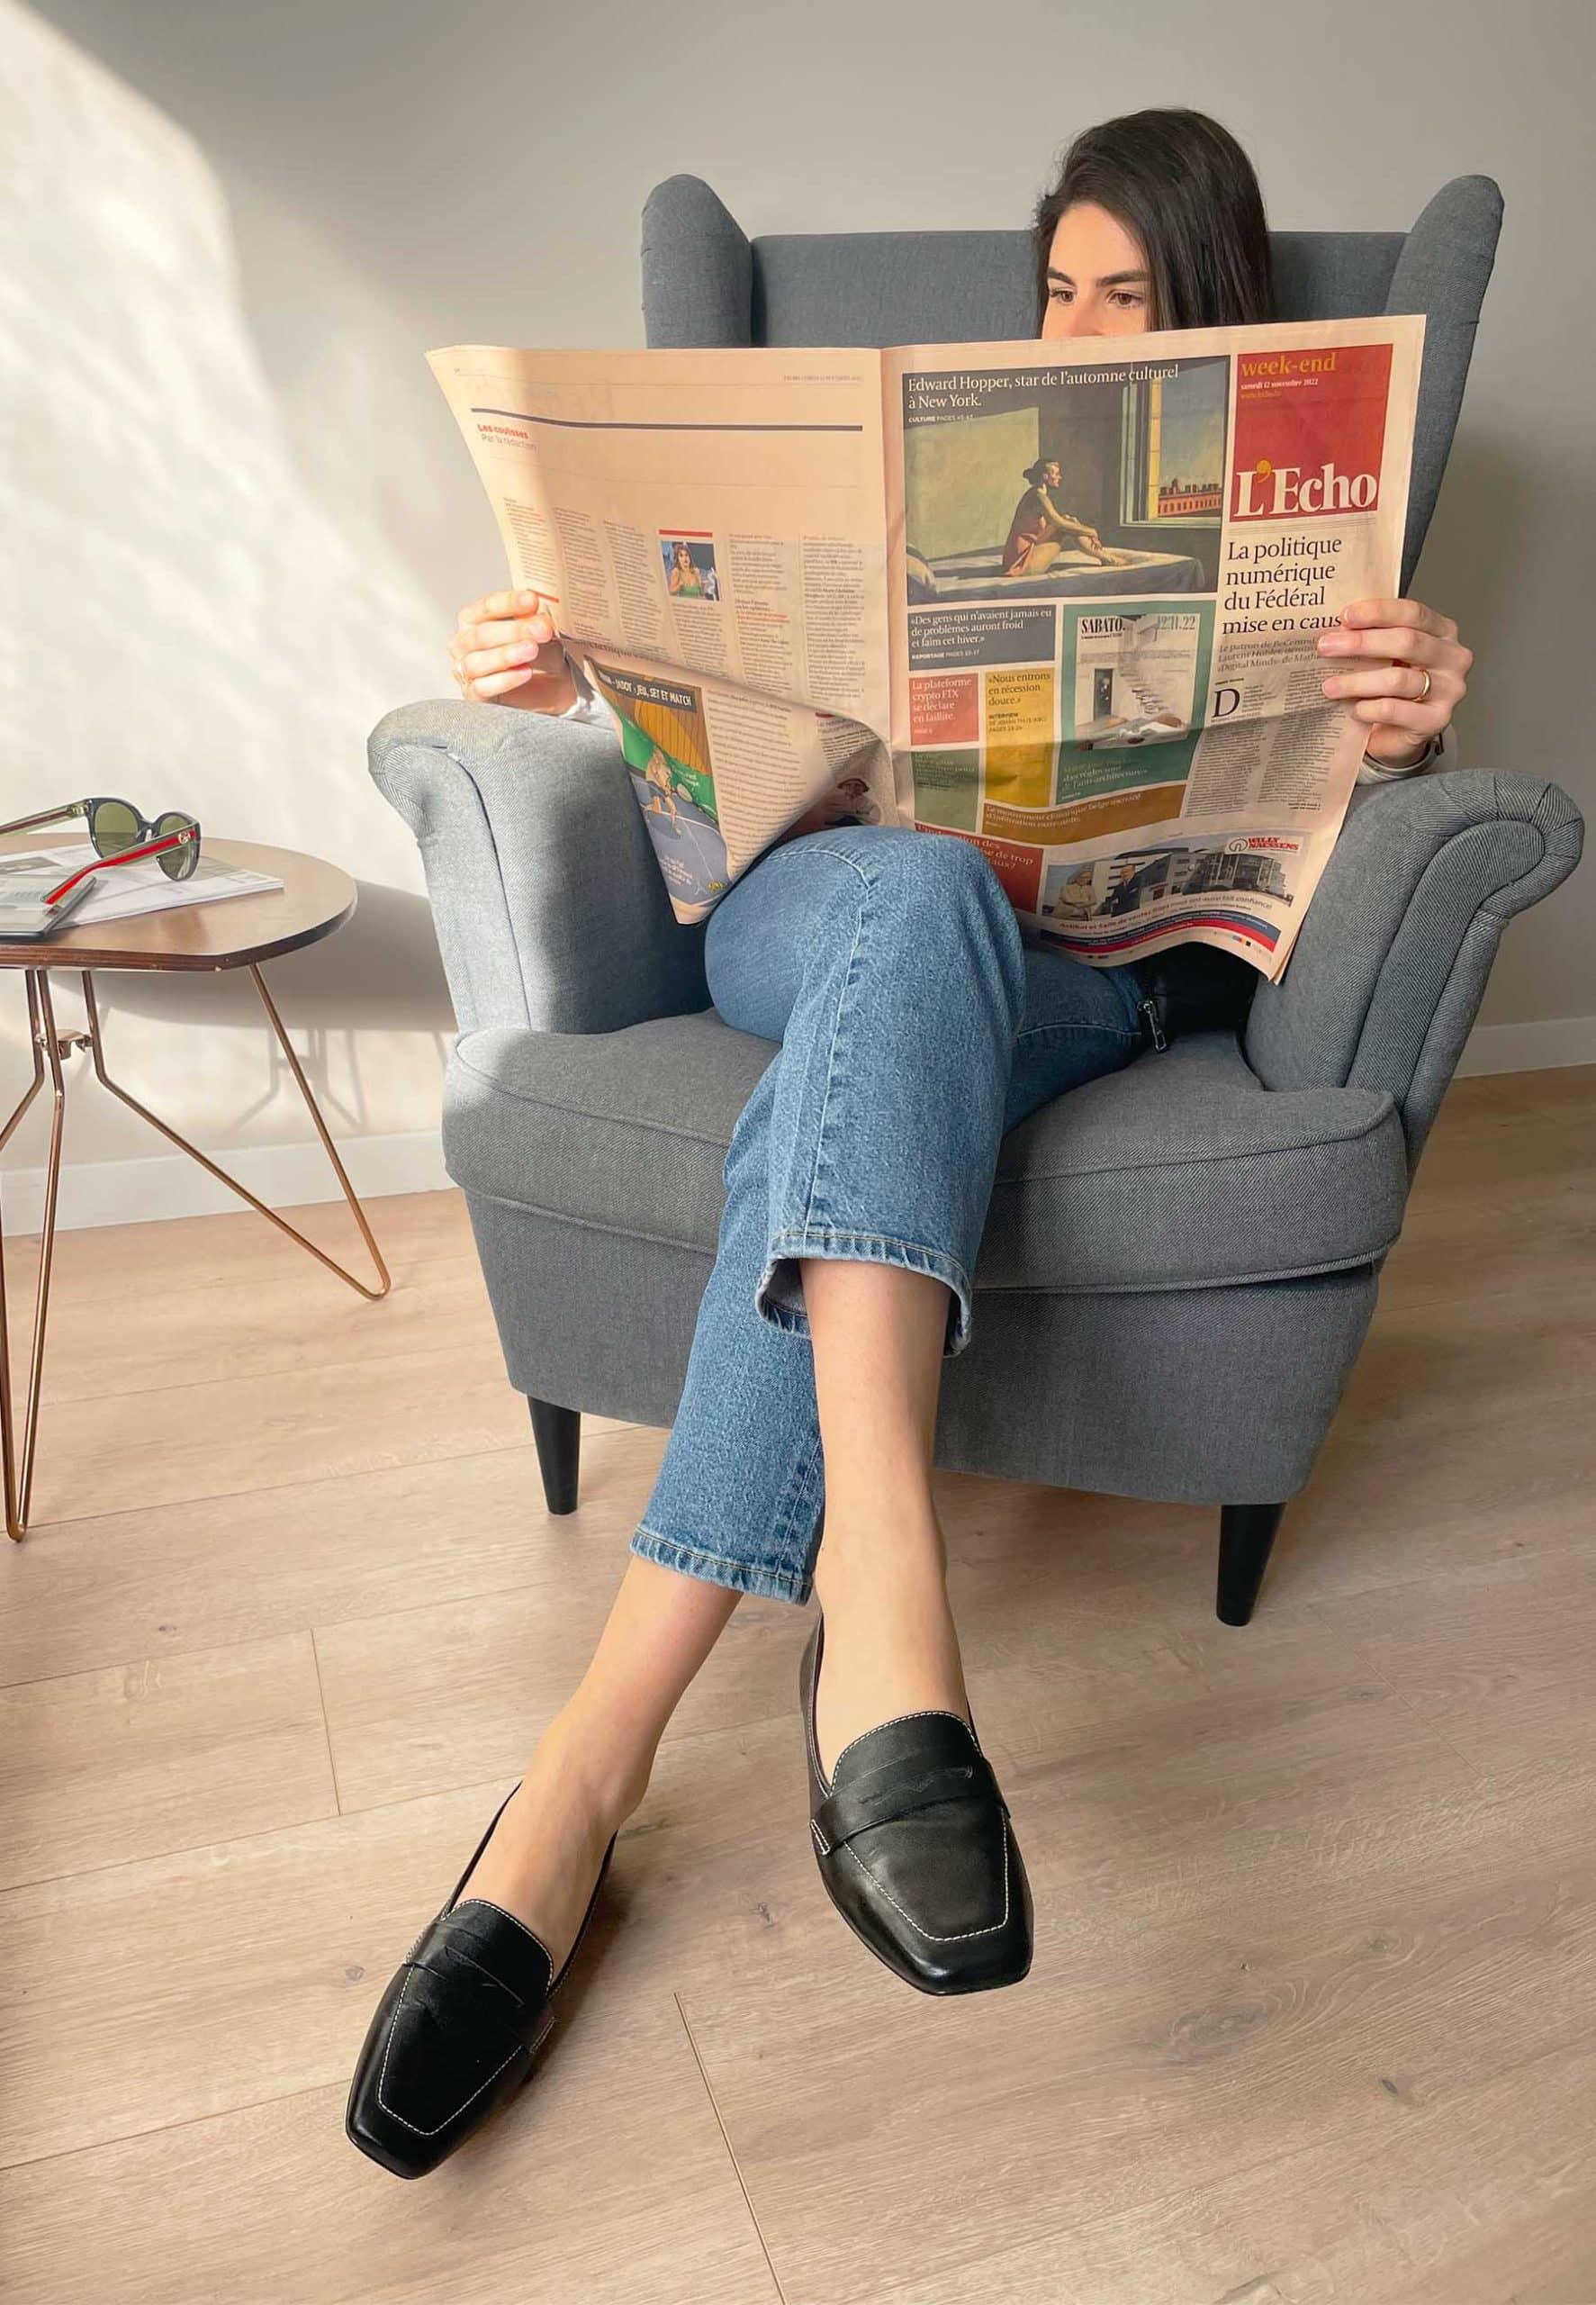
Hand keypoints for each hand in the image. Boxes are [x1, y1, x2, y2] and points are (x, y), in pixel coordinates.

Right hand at [448, 589, 578, 712]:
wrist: (550, 687)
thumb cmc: (539, 654)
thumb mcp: (539, 632)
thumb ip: (535, 618)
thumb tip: (541, 608)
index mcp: (474, 619)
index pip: (486, 607)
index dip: (509, 602)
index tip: (532, 600)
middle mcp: (464, 643)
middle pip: (482, 634)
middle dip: (514, 630)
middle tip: (542, 628)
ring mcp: (465, 670)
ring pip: (477, 662)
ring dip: (506, 655)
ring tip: (532, 650)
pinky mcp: (473, 695)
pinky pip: (483, 688)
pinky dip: (505, 680)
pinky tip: (525, 672)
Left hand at [1317, 598, 1471, 768]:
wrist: (1402, 731)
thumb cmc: (1394, 687)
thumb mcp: (1388, 655)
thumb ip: (1373, 637)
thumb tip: (1335, 629)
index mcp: (1442, 632)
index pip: (1413, 613)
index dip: (1378, 612)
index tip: (1345, 616)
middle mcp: (1452, 657)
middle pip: (1407, 642)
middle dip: (1361, 643)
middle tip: (1326, 647)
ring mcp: (1448, 690)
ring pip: (1397, 679)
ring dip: (1357, 682)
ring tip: (1330, 686)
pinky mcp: (1436, 719)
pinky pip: (1394, 710)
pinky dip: (1368, 709)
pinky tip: (1353, 709)